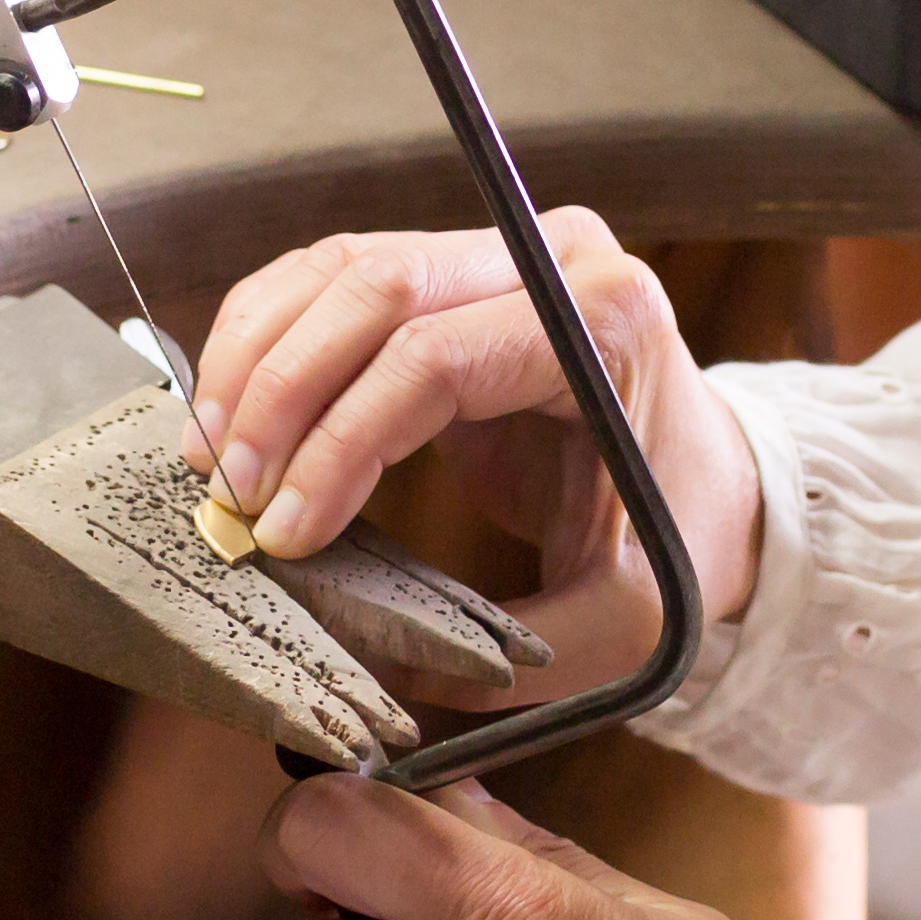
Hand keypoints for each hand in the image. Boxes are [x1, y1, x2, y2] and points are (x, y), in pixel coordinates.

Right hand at [186, 212, 762, 690]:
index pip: (436, 357)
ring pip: (338, 267)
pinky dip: (267, 335)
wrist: (713, 485)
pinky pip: (333, 275)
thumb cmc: (677, 546)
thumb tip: (370, 670)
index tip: (286, 530)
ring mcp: (497, 249)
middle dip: (279, 392)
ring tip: (207, 458)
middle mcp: (552, 257)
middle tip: (227, 493)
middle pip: (375, 287)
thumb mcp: (624, 626)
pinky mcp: (449, 267)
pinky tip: (227, 409)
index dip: (340, 440)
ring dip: (255, 358)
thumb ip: (511, 658)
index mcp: (605, 322)